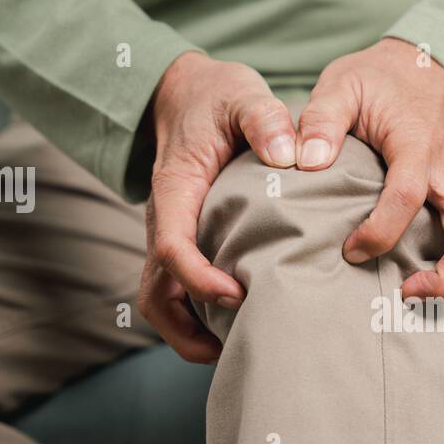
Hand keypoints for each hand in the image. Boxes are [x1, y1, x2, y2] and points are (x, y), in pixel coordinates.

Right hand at [140, 52, 296, 362]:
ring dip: (189, 333)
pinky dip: (199, 318)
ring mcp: (171, 235)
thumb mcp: (243, 94)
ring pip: (161, 301)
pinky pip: (178, 292)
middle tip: (237, 343)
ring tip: (237, 350)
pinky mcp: (185, 242)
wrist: (188, 92)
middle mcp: (165, 220)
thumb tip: (287, 155)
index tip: (237, 295)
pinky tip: (242, 325)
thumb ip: (264, 119)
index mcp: (174, 190)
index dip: (199, 278)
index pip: (171, 247)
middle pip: (155, 292)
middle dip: (186, 329)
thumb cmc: (218, 96)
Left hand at [296, 38, 443, 298]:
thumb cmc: (381, 79)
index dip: (378, 233)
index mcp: (419, 145)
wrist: (434, 65)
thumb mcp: (341, 84)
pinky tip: (430, 286)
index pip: (407, 198)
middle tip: (404, 295)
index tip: (351, 252)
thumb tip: (304, 162)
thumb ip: (320, 120)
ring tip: (420, 300)